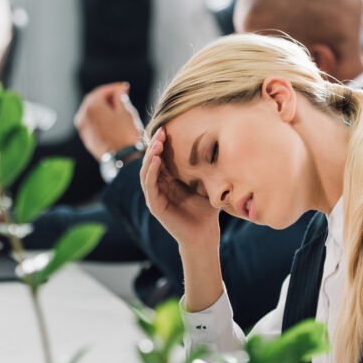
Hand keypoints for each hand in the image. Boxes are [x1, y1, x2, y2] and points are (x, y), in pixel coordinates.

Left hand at [74, 82, 144, 161]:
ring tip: (118, 107)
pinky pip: (92, 122)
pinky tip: (111, 118)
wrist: (122, 159)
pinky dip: (100, 117)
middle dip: (108, 97)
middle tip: (122, 95)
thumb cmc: (126, 134)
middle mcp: (83, 115)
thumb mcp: (126, 111)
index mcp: (92, 106)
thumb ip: (120, 97)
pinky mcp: (86, 137)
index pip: (102, 91)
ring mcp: (83, 127)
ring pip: (92, 111)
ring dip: (103, 107)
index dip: (115, 88)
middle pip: (95, 100)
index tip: (125, 88)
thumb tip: (117, 92)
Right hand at [139, 127, 219, 250]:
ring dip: (151, 156)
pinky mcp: (155, 206)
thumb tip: (215, 146)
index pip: (160, 157)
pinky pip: (150, 186)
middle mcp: (158, 187)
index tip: (167, 127)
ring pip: (147, 171)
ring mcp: (155, 196)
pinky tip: (157, 160)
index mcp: (168, 181)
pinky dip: (151, 172)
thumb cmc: (206, 211)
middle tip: (161, 130)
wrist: (205, 235)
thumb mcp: (206, 184)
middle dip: (155, 144)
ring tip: (157, 143)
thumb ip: (204, 168)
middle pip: (151, 161)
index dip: (161, 142)